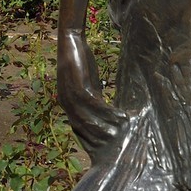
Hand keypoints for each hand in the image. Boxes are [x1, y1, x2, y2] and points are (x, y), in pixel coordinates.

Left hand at [57, 28, 120, 156]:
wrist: (71, 41)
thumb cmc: (82, 62)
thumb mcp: (90, 85)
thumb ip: (95, 98)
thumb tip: (107, 112)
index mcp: (69, 104)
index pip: (81, 129)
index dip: (95, 141)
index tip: (110, 149)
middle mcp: (66, 102)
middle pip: (84, 129)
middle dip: (102, 139)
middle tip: (120, 148)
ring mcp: (69, 95)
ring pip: (88, 119)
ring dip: (106, 128)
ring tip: (124, 134)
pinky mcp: (76, 85)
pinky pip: (92, 104)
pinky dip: (106, 112)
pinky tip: (121, 116)